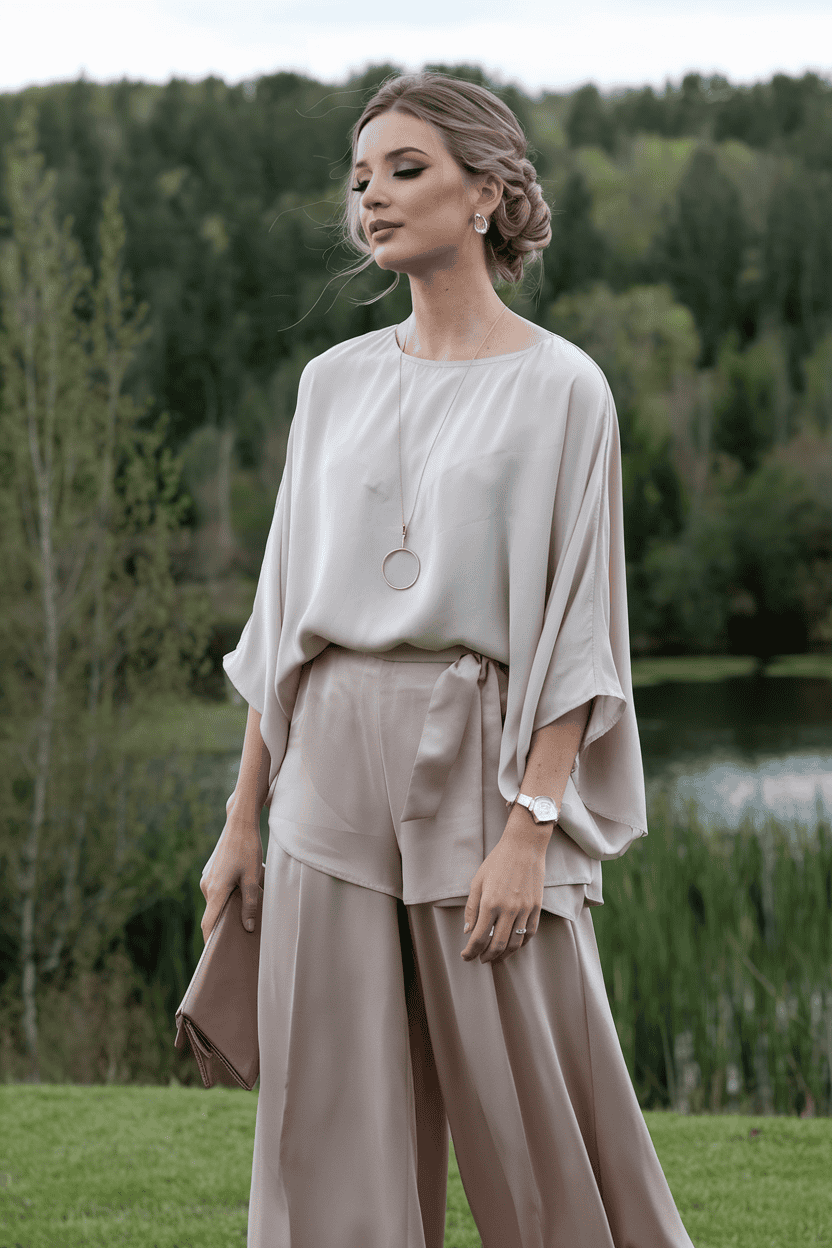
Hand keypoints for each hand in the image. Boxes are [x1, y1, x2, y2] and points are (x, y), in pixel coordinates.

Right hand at [199, 813, 262, 943]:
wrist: (240, 823)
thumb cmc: (247, 848)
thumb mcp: (252, 877)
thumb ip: (250, 904)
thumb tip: (246, 928)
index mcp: (216, 890)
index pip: (208, 923)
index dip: (211, 941)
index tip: (216, 956)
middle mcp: (207, 886)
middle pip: (213, 914)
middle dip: (225, 927)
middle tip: (240, 939)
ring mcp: (208, 879)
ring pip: (217, 902)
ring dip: (229, 910)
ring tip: (247, 916)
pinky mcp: (213, 873)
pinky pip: (218, 893)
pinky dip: (228, 899)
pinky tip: (244, 896)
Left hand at [460, 807, 547, 964]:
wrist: (524, 847)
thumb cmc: (497, 861)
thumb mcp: (478, 881)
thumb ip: (472, 908)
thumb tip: (468, 931)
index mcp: (490, 903)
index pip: (479, 937)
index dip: (471, 951)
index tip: (465, 956)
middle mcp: (509, 909)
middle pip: (497, 945)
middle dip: (486, 957)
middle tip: (479, 959)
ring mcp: (525, 910)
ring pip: (515, 943)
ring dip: (504, 955)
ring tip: (495, 957)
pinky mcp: (537, 907)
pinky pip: (530, 933)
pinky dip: (521, 944)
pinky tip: (513, 945)